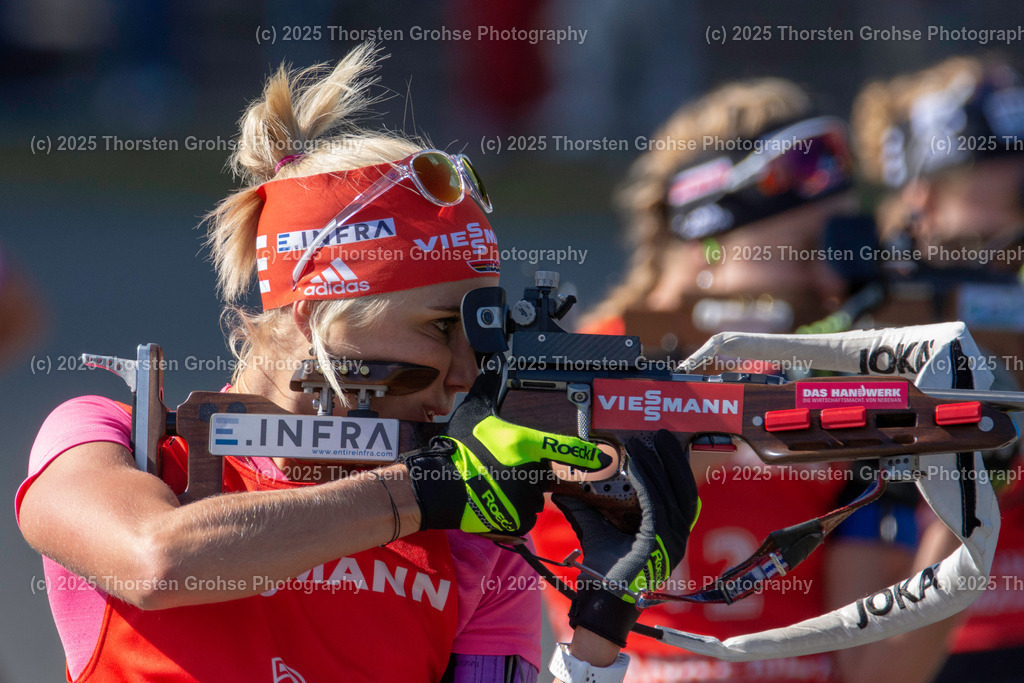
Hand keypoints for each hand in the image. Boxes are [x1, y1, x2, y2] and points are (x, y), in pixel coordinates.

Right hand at [402, 372, 604, 534]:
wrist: (438, 488)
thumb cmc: (456, 449)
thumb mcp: (472, 412)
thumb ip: (487, 387)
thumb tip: (494, 361)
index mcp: (524, 444)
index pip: (564, 448)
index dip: (586, 453)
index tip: (600, 458)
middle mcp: (530, 472)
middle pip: (542, 471)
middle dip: (528, 470)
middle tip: (502, 467)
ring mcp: (525, 498)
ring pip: (533, 494)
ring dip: (521, 490)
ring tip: (494, 484)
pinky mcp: (518, 519)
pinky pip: (524, 515)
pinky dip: (513, 510)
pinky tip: (494, 500)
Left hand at [553, 430, 699, 646]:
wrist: (604, 598)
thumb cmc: (606, 570)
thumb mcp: (596, 531)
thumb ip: (585, 509)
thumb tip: (563, 489)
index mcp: (670, 533)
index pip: (680, 493)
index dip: (674, 467)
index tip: (664, 445)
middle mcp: (677, 535)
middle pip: (681, 488)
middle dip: (672, 458)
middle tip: (662, 435)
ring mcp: (671, 539)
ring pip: (668, 491)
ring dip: (656, 464)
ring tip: (644, 443)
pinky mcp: (658, 540)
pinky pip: (654, 503)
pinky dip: (645, 480)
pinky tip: (634, 464)